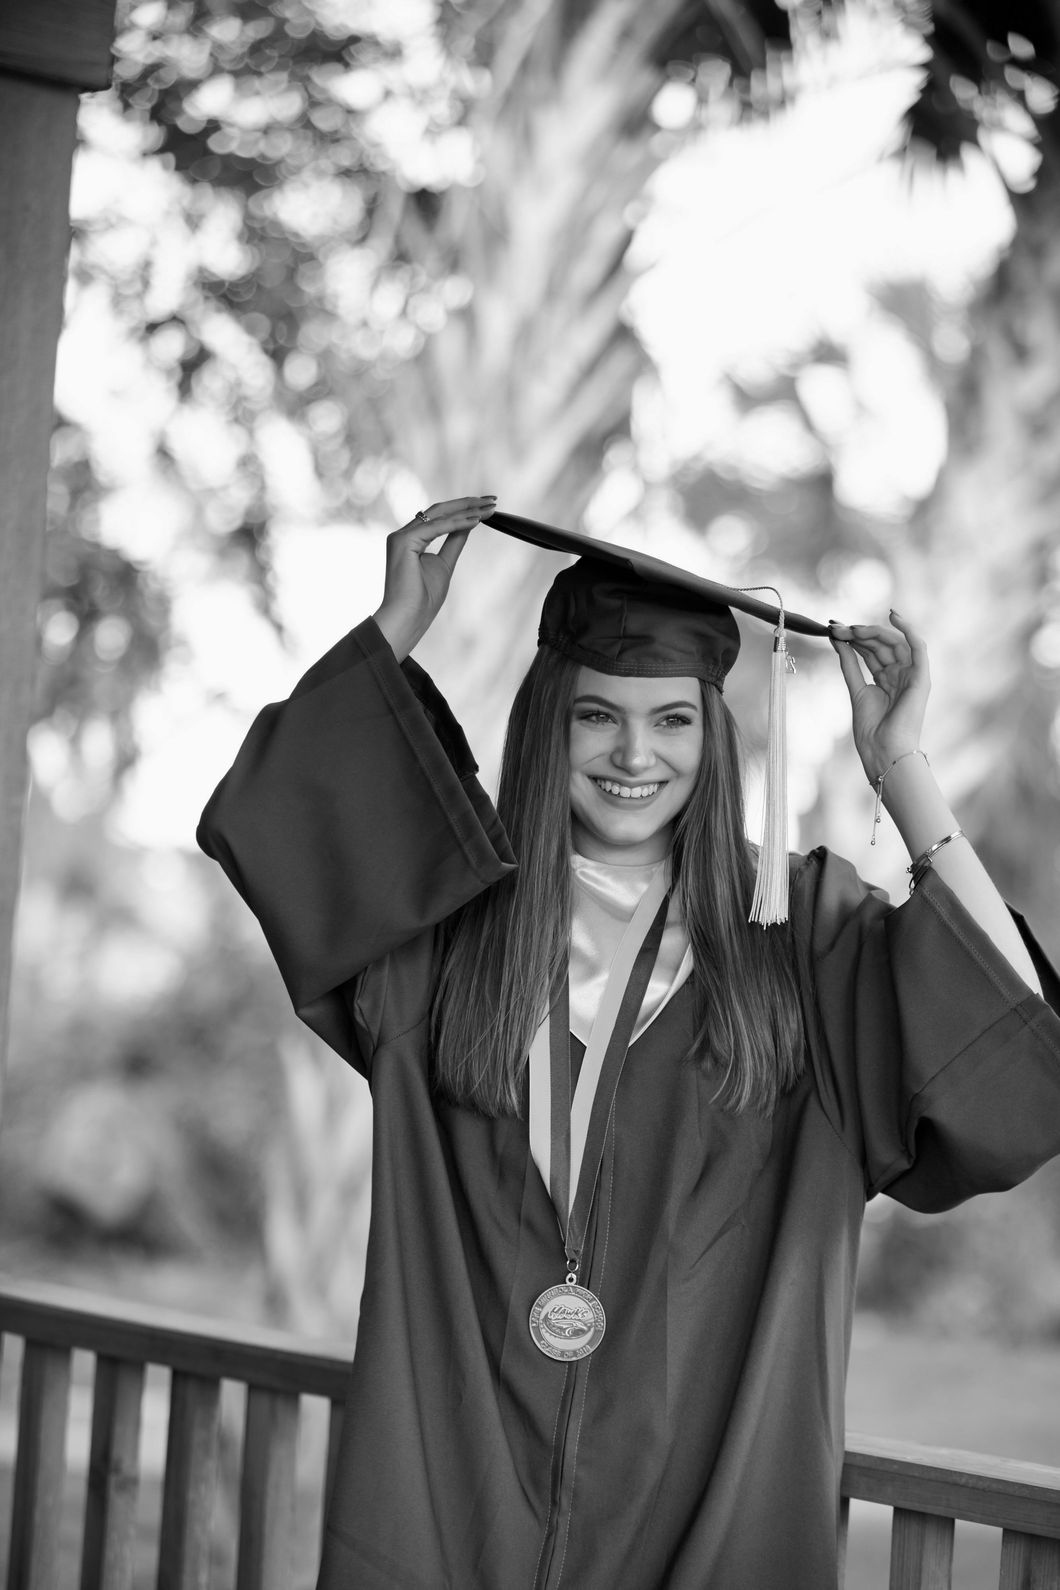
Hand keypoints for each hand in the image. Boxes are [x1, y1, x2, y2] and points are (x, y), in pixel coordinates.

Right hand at [373, 495, 496, 659]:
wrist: (408, 618)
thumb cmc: (423, 599)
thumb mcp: (445, 564)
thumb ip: (454, 542)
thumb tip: (468, 523)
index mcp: (411, 539)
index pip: (440, 516)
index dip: (463, 508)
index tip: (487, 507)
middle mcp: (403, 534)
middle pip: (439, 510)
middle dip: (468, 503)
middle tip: (492, 500)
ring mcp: (400, 536)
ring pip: (438, 514)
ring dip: (466, 509)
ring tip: (489, 509)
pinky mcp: (402, 541)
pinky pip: (436, 527)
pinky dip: (457, 523)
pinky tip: (476, 520)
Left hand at [830, 611, 929, 782]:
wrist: (884, 752)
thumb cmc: (871, 730)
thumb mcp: (855, 689)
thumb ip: (848, 663)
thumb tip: (836, 639)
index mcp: (886, 680)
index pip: (870, 651)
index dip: (852, 638)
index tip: (832, 628)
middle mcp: (900, 675)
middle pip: (880, 645)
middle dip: (858, 634)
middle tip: (837, 628)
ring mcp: (912, 676)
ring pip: (894, 643)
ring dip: (872, 632)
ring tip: (851, 629)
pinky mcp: (921, 678)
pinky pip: (918, 648)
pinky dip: (908, 630)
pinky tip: (894, 616)